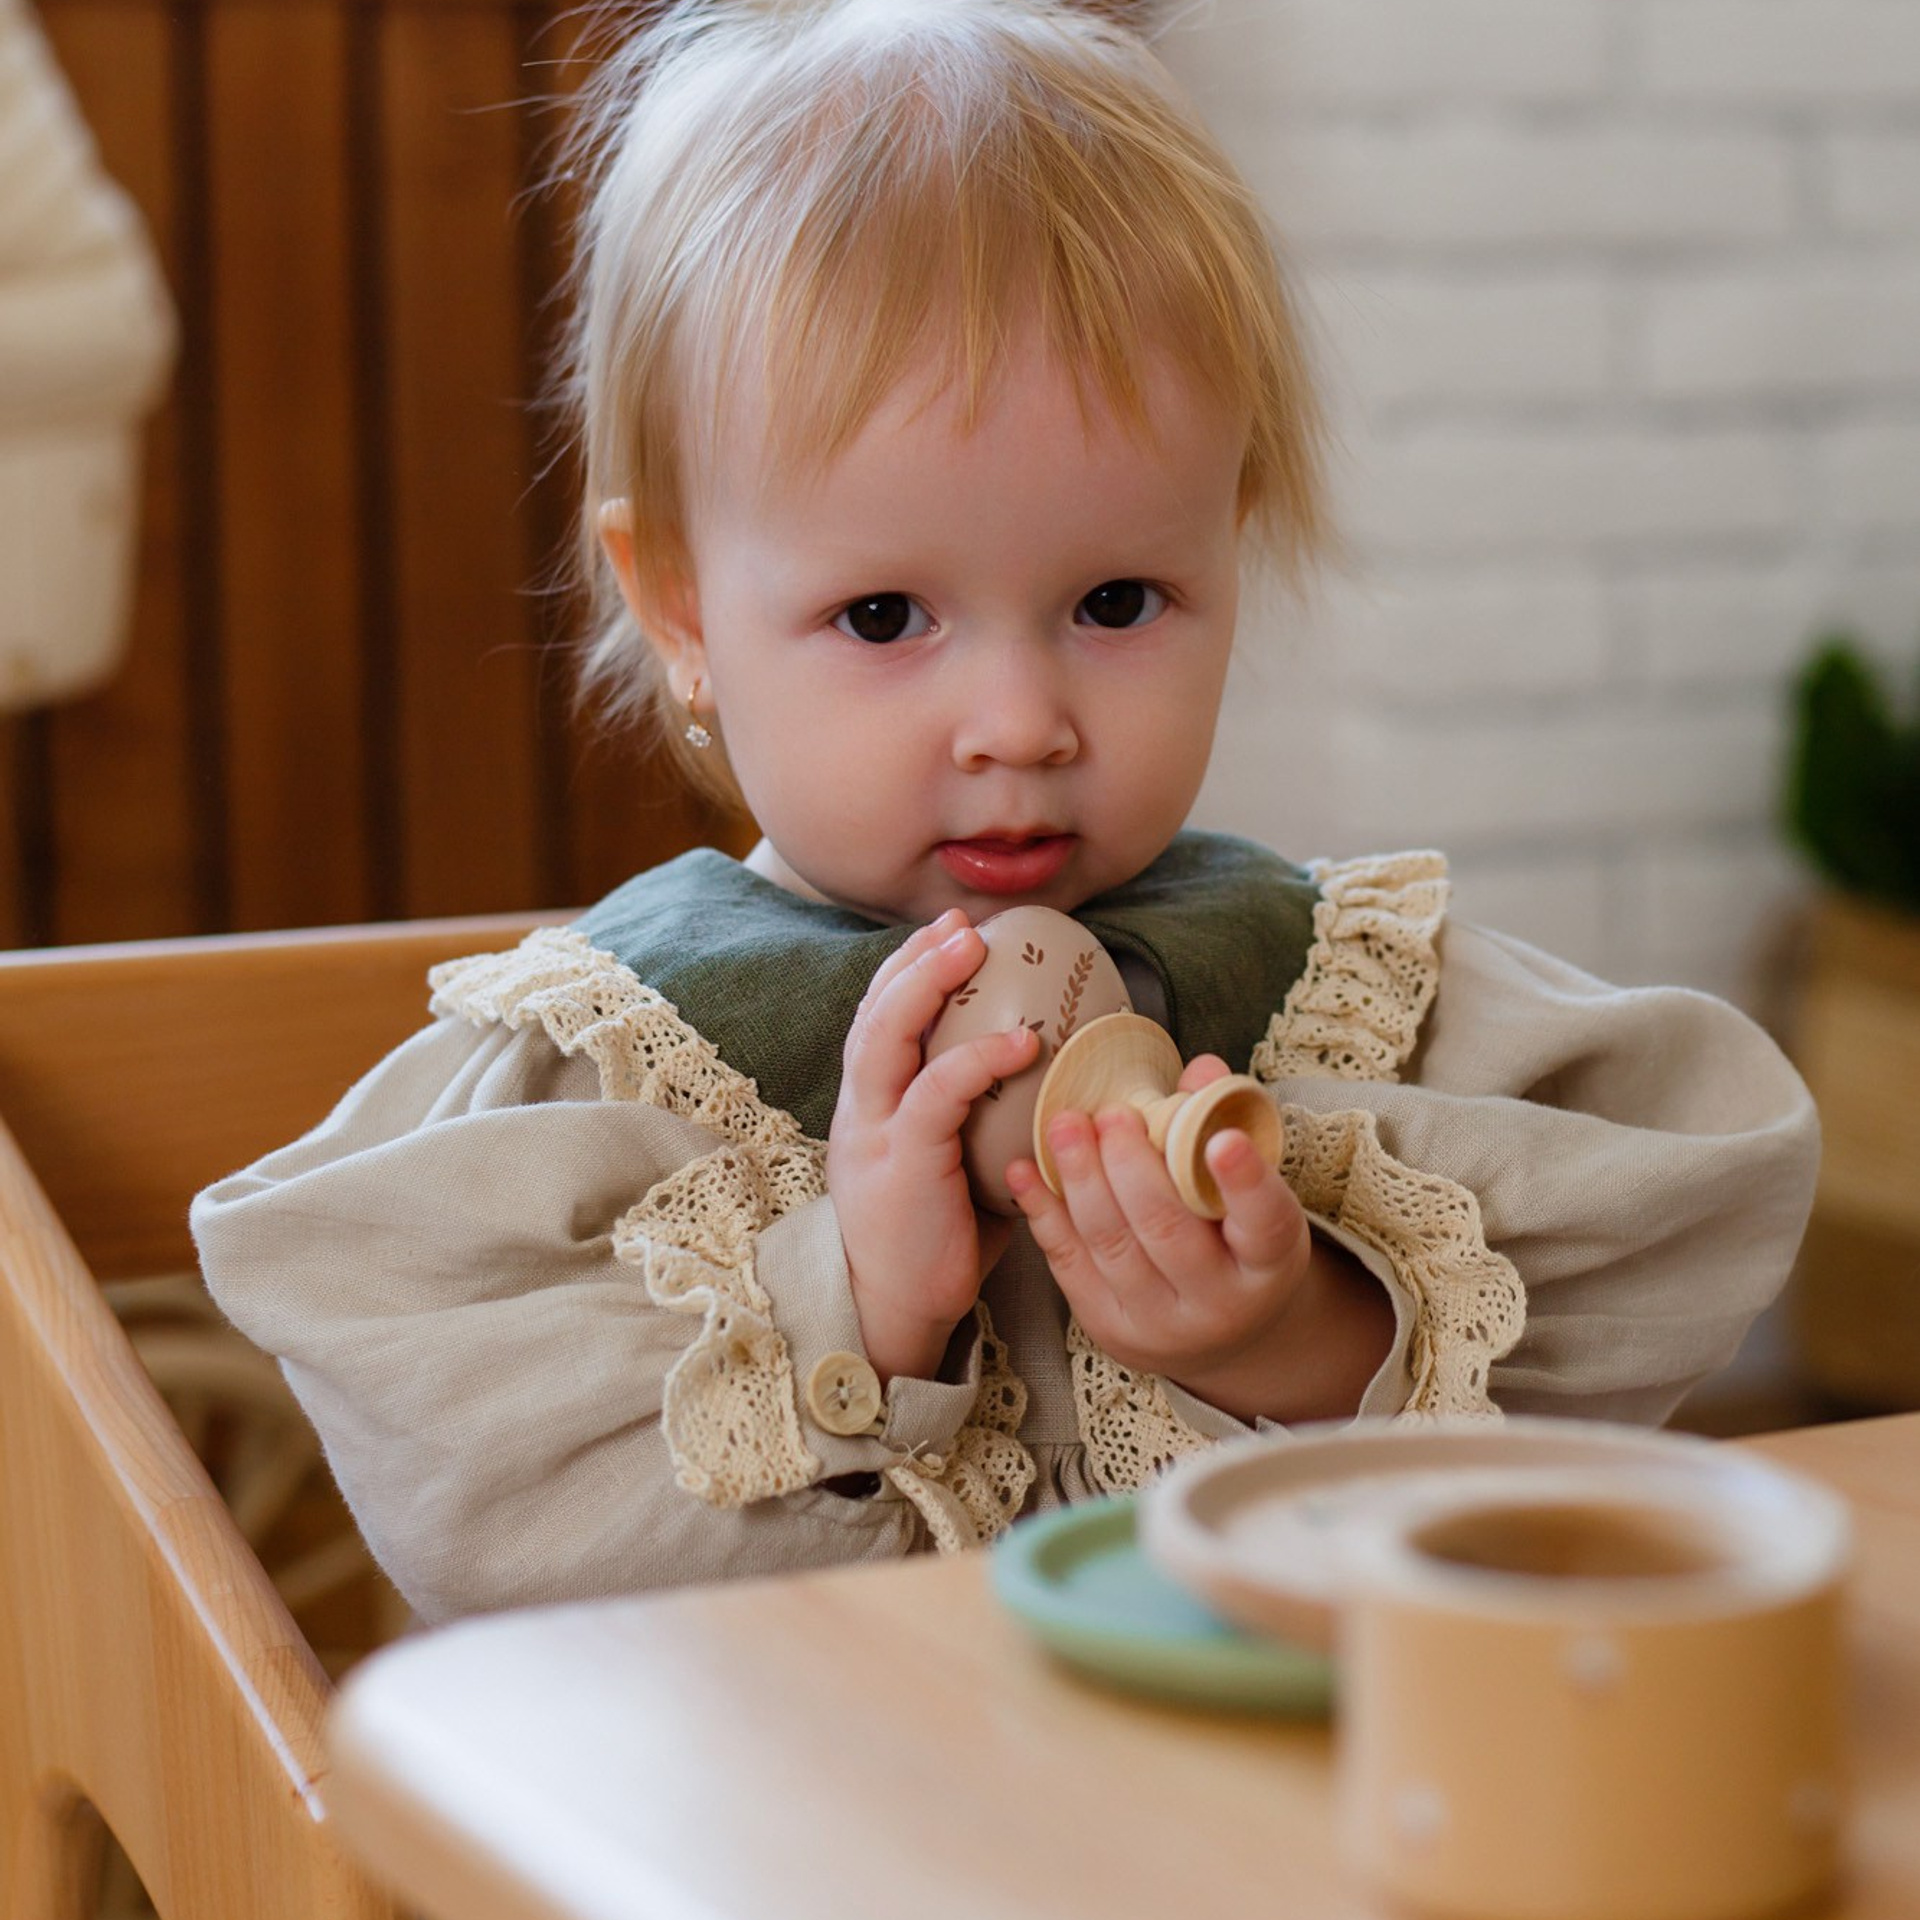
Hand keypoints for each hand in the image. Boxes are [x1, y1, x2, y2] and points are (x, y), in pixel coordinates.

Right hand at [828, 909, 1039, 1385]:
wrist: (894, 1311)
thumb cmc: (935, 1240)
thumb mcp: (953, 1162)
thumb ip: (976, 1118)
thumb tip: (1047, 1075)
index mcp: (870, 1105)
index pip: (877, 1018)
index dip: (908, 968)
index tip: (951, 933)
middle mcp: (861, 1109)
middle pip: (873, 1012)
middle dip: (914, 959)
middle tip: (963, 925)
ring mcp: (873, 1133)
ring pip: (885, 1037)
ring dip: (927, 983)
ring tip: (974, 949)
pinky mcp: (899, 1164)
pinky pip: (934, 1096)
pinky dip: (977, 1059)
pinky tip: (1022, 1042)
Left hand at [1008, 1057, 1390, 1422]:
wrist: (1220, 1328)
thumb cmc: (1236, 1237)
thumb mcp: (1253, 1190)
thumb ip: (1223, 1127)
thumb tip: (1200, 1070)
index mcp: (1270, 1261)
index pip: (1265, 1221)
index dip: (1245, 1183)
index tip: (1224, 1141)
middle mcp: (1219, 1302)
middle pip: (1167, 1230)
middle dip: (1131, 1167)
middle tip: (1112, 1114)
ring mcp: (1159, 1323)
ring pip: (1110, 1246)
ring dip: (1081, 1179)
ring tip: (1065, 1126)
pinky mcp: (1108, 1326)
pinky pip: (1068, 1263)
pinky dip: (1044, 1212)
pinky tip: (1025, 1170)